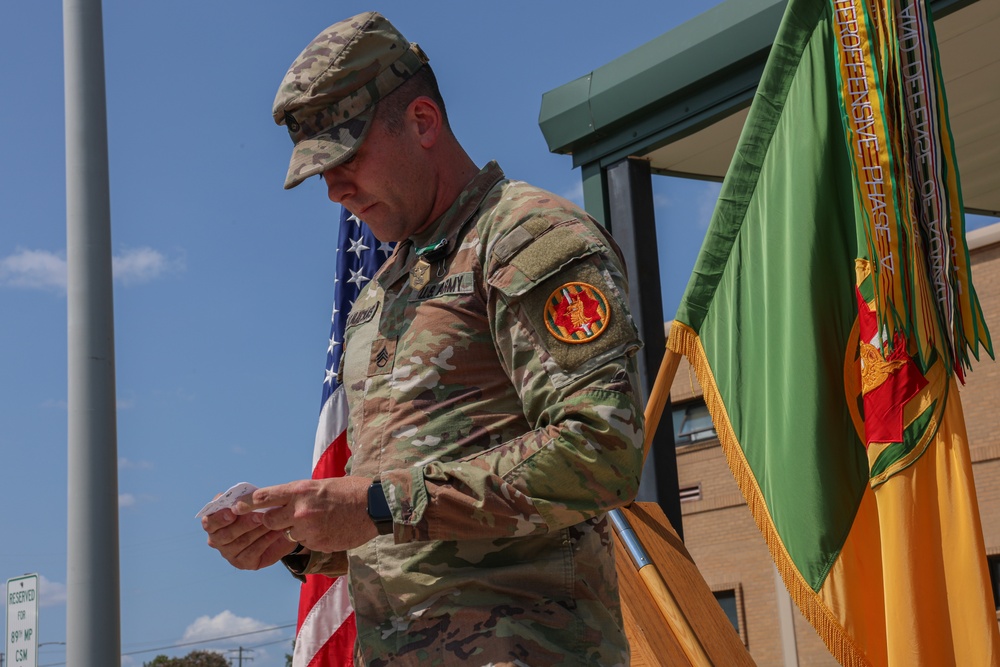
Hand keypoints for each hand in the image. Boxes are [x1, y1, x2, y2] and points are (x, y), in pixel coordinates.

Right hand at [201, 508, 296, 570]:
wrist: (277, 528)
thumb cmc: (257, 511)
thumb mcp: (250, 502)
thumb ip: (244, 499)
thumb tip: (245, 496)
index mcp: (213, 523)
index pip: (209, 523)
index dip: (219, 518)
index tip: (232, 512)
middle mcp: (217, 540)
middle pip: (226, 535)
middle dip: (243, 524)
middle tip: (260, 516)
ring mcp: (229, 553)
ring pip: (241, 542)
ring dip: (257, 530)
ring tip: (271, 521)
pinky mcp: (243, 563)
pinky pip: (253, 552)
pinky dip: (266, 540)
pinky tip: (276, 531)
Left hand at [232, 477, 377, 552]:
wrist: (374, 507)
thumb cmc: (349, 491)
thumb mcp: (320, 485)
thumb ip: (299, 495)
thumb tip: (281, 502)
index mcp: (300, 490)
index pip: (264, 497)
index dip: (247, 504)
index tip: (235, 508)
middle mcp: (300, 510)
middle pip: (270, 520)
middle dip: (273, 521)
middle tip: (285, 517)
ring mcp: (308, 529)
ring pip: (289, 533)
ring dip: (297, 530)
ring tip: (318, 521)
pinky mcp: (318, 544)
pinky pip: (306, 543)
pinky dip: (313, 538)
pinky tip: (328, 529)